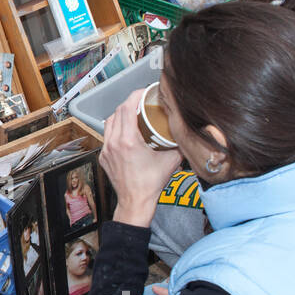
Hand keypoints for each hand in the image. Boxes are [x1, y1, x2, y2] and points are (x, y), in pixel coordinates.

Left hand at [100, 88, 181, 227]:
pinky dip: (116, 129)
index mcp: (128, 141)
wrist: (135, 202)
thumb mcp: (172, 160)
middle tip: (142, 101)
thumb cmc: (151, 184)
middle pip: (117, 112)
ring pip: (109, 122)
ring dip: (120, 115)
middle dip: (130, 103)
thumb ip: (181, 144)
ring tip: (134, 114)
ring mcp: (106, 150)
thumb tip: (190, 131)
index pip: (127, 108)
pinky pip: (108, 136)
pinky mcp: (104, 157)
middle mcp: (114, 143)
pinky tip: (126, 131)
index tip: (145, 92)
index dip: (136, 95)